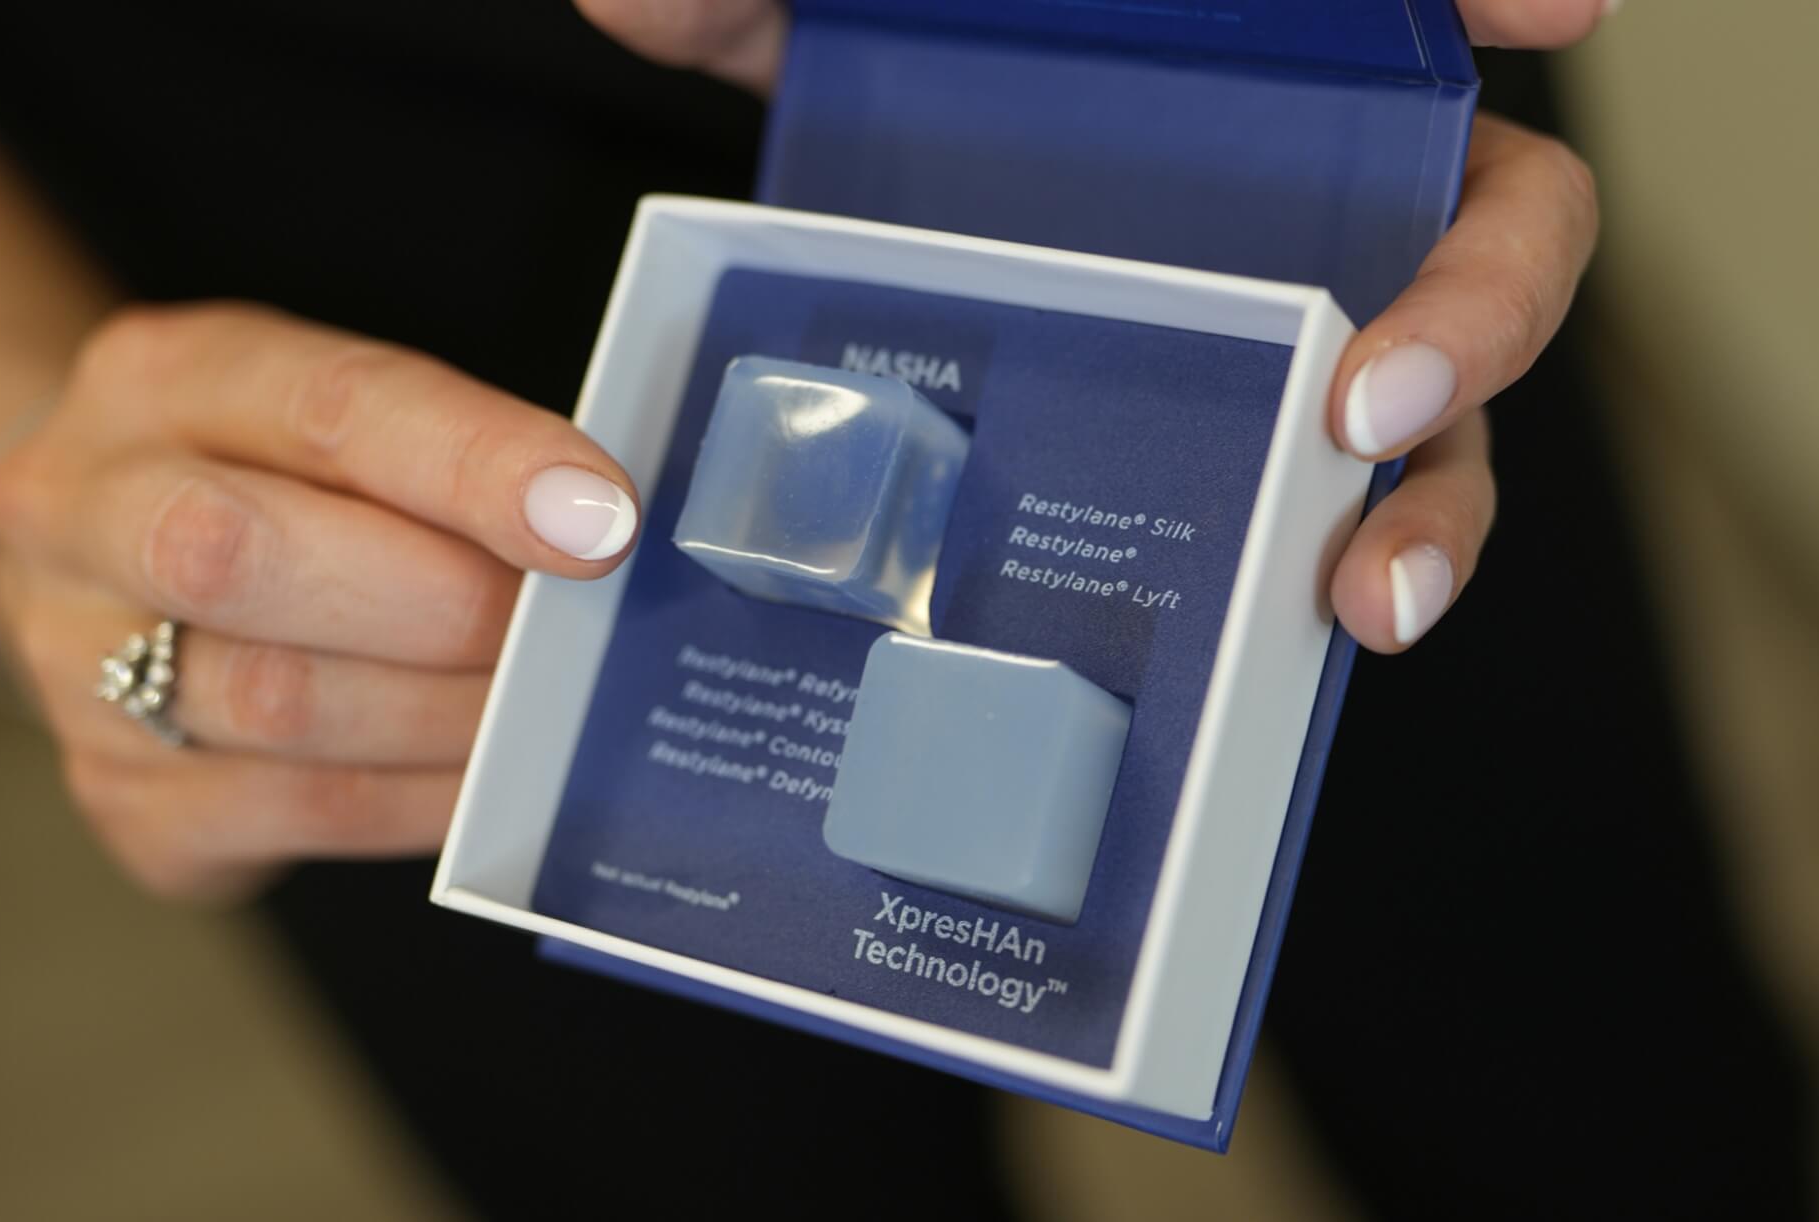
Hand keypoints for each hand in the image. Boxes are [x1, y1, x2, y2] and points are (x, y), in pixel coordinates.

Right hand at [0, 304, 639, 898]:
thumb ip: (449, 457)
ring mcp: (76, 661)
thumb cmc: (276, 484)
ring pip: (276, 702)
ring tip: (540, 709)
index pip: (330, 407)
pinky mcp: (123, 796)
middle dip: (447, 604)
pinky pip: (295, 811)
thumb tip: (603, 532)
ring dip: (447, 714)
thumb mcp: (340, 425)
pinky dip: (420, 798)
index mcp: (166, 379)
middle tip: (557, 634)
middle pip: (247, 557)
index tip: (601, 521)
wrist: (116, 569)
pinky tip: (485, 778)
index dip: (478, 466)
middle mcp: (86, 509)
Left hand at [573, 0, 1607, 650]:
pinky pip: (1300, 512)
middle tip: (1380, 404)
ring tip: (1363, 592)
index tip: (1552, 7)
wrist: (820, 173)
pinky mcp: (1212, 438)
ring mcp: (1258, 326)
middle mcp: (1281, 187)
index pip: (1390, 19)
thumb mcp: (804, 15)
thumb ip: (741, 6)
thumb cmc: (853, 66)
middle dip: (1478, 313)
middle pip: (1478, 232)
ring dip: (1432, 502)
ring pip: (1421, 410)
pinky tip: (1285, 633)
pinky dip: (1319, 575)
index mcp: (1230, 51)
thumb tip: (656, 4)